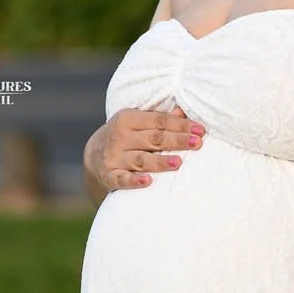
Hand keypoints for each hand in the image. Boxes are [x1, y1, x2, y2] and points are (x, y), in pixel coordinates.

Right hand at [84, 106, 204, 193]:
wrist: (93, 155)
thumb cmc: (125, 136)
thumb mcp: (137, 122)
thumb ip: (159, 119)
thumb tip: (184, 111)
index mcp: (127, 119)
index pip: (159, 121)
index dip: (180, 125)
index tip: (200, 130)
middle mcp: (119, 137)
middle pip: (153, 139)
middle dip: (177, 141)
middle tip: (197, 143)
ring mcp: (113, 157)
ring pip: (140, 159)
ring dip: (160, 161)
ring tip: (178, 162)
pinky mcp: (109, 176)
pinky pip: (122, 179)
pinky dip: (134, 181)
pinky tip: (148, 181)